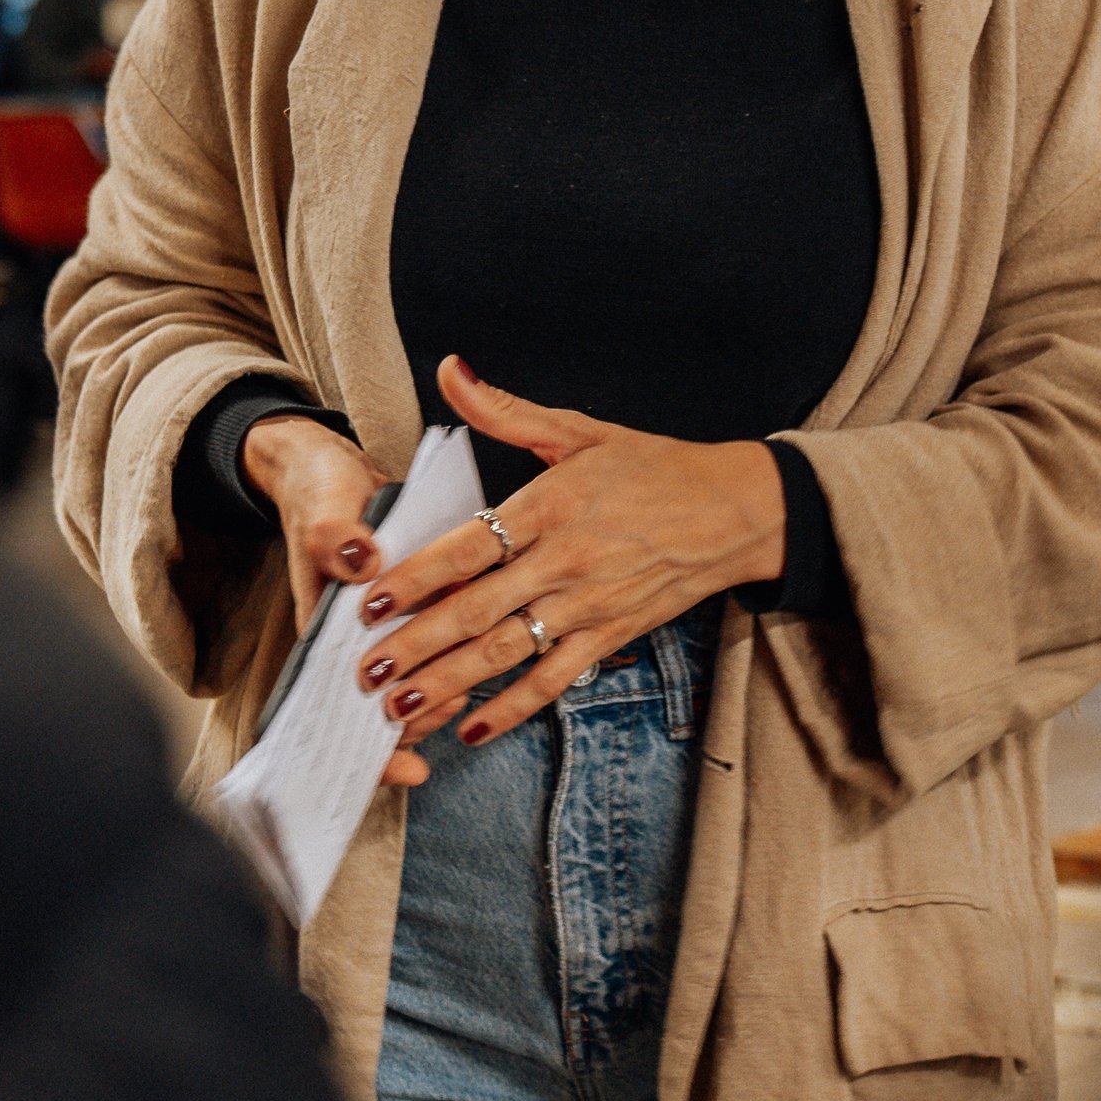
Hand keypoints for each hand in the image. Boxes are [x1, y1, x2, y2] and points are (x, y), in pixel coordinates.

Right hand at [240, 413, 430, 788]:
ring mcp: (385, 625)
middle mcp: (354, 639)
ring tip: (466, 691)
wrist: (333, 472)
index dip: (371, 749)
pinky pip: (434, 642)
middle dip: (417, 720)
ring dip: (439, 691)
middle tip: (451, 706)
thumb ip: (334, 538)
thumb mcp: (321, 510)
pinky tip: (481, 658)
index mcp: (321, 630)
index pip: (339, 707)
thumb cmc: (318, 496)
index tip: (408, 767)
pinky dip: (453, 655)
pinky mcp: (413, 603)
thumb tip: (360, 561)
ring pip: (413, 678)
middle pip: (383, 704)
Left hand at [350, 355, 785, 758]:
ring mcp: (588, 606)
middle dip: (415, 646)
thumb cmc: (654, 467)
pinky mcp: (609, 637)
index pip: (470, 547)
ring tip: (399, 709)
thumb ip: (504, 410)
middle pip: (476, 611)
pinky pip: (553, 681)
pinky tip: (472, 730)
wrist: (736, 511)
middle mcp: (565, 562)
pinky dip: (513, 710)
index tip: (371, 600)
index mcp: (551, 506)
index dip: (417, 577)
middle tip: (364, 672)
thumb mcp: (579, 430)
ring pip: (505, 653)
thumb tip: (449, 369)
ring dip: (449, 684)